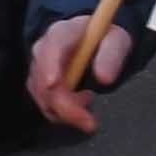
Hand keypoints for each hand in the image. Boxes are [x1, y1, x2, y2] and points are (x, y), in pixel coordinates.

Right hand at [27, 2, 134, 135]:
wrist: (95, 41)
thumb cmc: (105, 38)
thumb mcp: (116, 41)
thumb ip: (111, 56)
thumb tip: (104, 79)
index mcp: (62, 32)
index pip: (51, 47)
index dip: (49, 65)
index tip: (53, 84)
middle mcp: (43, 50)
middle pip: (43, 81)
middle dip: (65, 106)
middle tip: (90, 123)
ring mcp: (38, 69)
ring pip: (43, 98)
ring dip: (67, 112)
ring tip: (89, 99)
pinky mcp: (39, 86)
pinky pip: (46, 106)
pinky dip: (64, 114)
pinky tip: (81, 106)